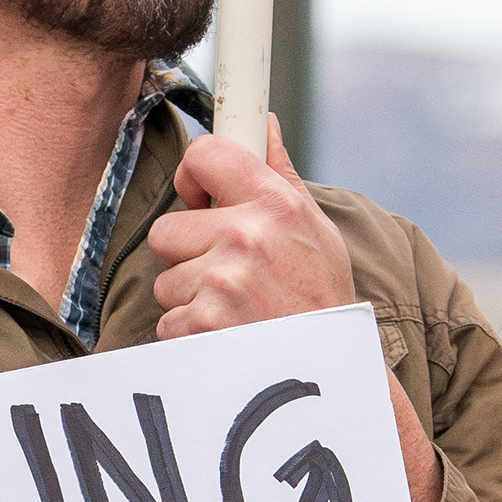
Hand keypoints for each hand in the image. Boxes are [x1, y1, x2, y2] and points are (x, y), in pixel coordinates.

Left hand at [152, 116, 444, 501]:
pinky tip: (230, 342)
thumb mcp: (317, 233)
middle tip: (231, 280)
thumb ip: (280, 177)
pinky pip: (169, 323)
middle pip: (168, 229)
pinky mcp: (202, 328)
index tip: (202, 199)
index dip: (193, 179)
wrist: (335, 379)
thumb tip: (263, 122)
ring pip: (166, 281)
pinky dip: (191, 339)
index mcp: (278, 204)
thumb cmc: (324, 302)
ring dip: (191, 302)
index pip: (204, 154)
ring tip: (238, 316)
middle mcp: (249, 237)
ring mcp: (223, 284)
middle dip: (190, 256)